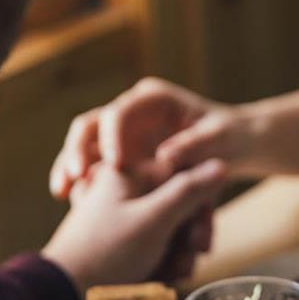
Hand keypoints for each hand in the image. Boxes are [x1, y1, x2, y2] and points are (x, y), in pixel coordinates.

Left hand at [42, 159, 225, 293]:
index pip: (184, 176)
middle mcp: (126, 189)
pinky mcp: (121, 238)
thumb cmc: (106, 253)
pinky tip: (162, 277)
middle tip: (189, 261)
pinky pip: (155, 243)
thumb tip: (220, 164)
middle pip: (179, 204)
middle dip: (188, 237)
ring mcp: (123, 214)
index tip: (199, 237)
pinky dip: (163, 260)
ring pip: (170, 227)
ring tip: (172, 274)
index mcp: (129, 172)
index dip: (199, 207)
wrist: (64, 292)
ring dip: (179, 253)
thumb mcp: (154, 219)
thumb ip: (189, 191)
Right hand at [49, 77, 257, 199]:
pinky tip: (71, 200)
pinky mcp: (121, 153)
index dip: (113, 136)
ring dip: (70, 166)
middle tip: (75, 177)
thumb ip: (195, 145)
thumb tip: (166, 156)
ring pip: (85, 144)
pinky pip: (93, 164)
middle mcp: (132, 110)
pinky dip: (82, 180)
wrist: (236, 145)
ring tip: (62, 192)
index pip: (121, 111)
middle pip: (92, 124)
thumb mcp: (220, 140)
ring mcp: (123, 132)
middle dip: (78, 149)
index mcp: (153, 99)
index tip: (115, 164)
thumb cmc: (231, 137)